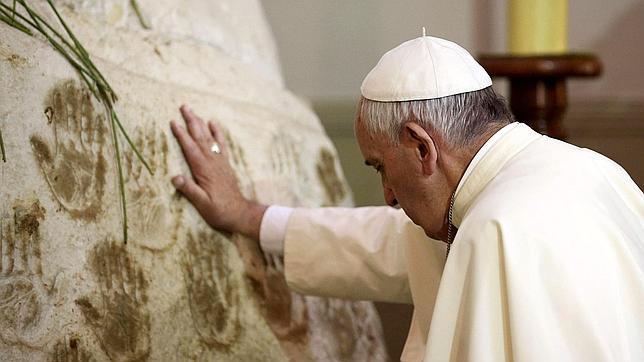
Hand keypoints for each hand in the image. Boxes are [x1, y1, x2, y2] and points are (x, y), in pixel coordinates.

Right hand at [170, 105, 265, 238]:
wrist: (239, 213)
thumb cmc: (218, 211)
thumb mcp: (202, 204)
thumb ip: (189, 190)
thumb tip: (175, 177)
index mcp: (203, 170)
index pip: (190, 149)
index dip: (181, 135)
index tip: (173, 122)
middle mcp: (212, 162)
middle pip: (200, 138)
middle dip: (191, 121)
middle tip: (183, 106)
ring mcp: (219, 161)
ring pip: (209, 138)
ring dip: (201, 124)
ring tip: (194, 111)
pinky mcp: (225, 164)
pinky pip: (221, 144)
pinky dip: (217, 132)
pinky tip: (213, 123)